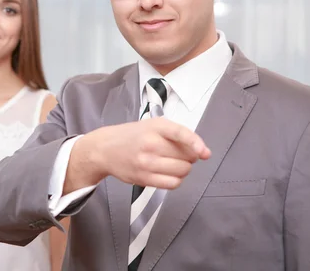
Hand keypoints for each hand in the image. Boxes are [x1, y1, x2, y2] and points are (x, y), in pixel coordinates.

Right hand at [79, 117, 210, 189]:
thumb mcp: (152, 125)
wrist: (105, 149)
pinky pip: (172, 184)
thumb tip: (204, 153)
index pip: (180, 133)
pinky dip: (176, 180)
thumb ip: (178, 134)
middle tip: (178, 154)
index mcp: (154, 127)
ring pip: (182, 171)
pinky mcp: (143, 178)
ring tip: (173, 163)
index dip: (195, 143)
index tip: (205, 153)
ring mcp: (146, 163)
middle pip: (186, 156)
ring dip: (184, 169)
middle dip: (189, 157)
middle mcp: (150, 144)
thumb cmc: (133, 136)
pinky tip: (168, 173)